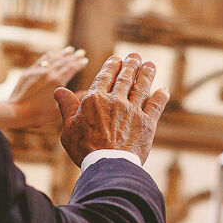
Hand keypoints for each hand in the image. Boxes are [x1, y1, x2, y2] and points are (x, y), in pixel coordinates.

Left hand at [5, 47, 88, 128]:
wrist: (15, 111)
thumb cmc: (37, 115)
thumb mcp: (58, 111)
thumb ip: (71, 99)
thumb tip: (85, 92)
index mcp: (57, 82)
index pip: (71, 69)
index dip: (79, 64)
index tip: (85, 60)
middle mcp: (48, 73)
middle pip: (64, 62)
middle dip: (73, 57)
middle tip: (81, 52)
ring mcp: (38, 72)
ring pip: (53, 59)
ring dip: (62, 54)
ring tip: (70, 50)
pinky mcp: (29, 72)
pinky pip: (41, 61)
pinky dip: (48, 56)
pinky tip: (52, 53)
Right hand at [54, 53, 169, 166]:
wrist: (108, 166)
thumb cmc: (84, 150)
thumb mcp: (69, 128)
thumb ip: (67, 107)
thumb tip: (59, 90)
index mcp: (95, 100)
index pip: (105, 76)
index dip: (112, 65)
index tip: (117, 58)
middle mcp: (115, 101)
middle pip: (125, 77)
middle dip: (131, 64)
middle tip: (135, 56)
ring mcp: (133, 111)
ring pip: (141, 87)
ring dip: (146, 74)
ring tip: (150, 64)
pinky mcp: (147, 123)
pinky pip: (156, 105)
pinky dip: (160, 96)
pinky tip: (163, 89)